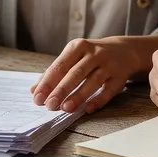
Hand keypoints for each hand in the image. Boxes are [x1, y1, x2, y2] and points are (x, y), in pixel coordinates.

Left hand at [29, 36, 153, 113]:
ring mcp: (108, 64)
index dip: (48, 82)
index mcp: (77, 47)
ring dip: (78, 96)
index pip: (60, 65)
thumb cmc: (91, 57)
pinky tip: (88, 109)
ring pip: (92, 81)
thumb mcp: (73, 58)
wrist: (124, 50)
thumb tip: (34, 90)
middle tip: (49, 105)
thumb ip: (54, 73)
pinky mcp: (120, 76)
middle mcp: (94, 53)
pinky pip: (109, 90)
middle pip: (75, 73)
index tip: (37, 97)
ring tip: (66, 109)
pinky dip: (98, 100)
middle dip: (61, 90)